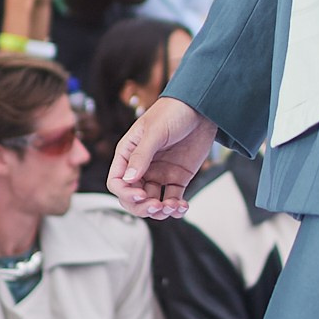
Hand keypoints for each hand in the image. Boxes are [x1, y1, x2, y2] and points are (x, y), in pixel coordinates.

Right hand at [110, 93, 216, 219]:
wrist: (201, 108)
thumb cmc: (173, 111)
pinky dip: (176, 207)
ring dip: (160, 210)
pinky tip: (182, 206)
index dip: (126, 193)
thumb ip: (141, 155)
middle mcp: (141, 166)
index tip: (141, 194)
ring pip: (152, 201)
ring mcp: (159, 173)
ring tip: (173, 207)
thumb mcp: (155, 131)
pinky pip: (172, 198)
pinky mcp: (177, 177)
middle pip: (133, 197)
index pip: (117, 181)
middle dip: (143, 207)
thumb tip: (128, 179)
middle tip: (157, 207)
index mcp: (128, 153)